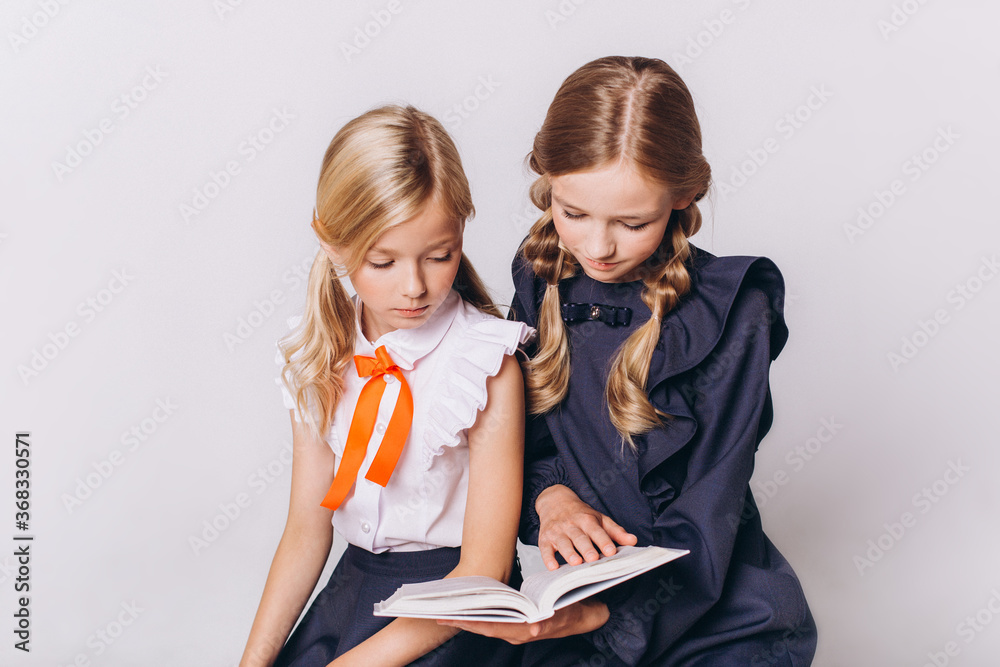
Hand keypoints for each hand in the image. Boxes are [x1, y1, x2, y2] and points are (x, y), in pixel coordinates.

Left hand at [437, 597, 609, 643]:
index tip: (448, 618)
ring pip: (487, 625)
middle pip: (483, 627)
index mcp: (523, 631)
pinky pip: (495, 623)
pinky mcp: (518, 626)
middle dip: (461, 621)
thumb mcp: (561, 613)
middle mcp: (516, 634)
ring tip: (449, 610)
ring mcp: (516, 631)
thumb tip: (534, 627)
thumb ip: (547, 622)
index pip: (489, 627)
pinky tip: (470, 609)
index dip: (468, 623)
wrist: (585, 616)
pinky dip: (480, 617)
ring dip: (468, 619)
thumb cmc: (570, 608)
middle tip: (438, 614)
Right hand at [535, 485, 636, 569]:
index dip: (604, 541)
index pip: (597, 531)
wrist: (555, 501)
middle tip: (593, 559)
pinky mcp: (545, 538)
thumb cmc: (581, 514)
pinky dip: (547, 558)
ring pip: (563, 542)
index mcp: (587, 520)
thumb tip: (633, 541)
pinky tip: (552, 567)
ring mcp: (557, 531)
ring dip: (569, 552)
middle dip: (586, 548)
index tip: (611, 551)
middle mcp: (572, 525)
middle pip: (579, 537)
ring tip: (576, 563)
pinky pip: (545, 548)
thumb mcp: (600, 518)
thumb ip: (616, 531)